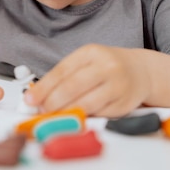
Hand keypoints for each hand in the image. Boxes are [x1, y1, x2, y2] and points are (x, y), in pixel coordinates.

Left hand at [23, 44, 150, 117]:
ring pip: (86, 103)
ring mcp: (117, 85)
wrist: (140, 71)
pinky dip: (84, 117)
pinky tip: (75, 117)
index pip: (62, 71)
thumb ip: (64, 76)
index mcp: (91, 52)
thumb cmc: (105, 66)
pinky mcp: (124, 103)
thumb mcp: (86, 61)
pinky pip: (99, 114)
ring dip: (66, 113)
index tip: (30, 99)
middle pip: (73, 87)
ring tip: (54, 116)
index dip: (44, 87)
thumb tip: (38, 95)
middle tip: (41, 111)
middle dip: (52, 102)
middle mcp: (106, 66)